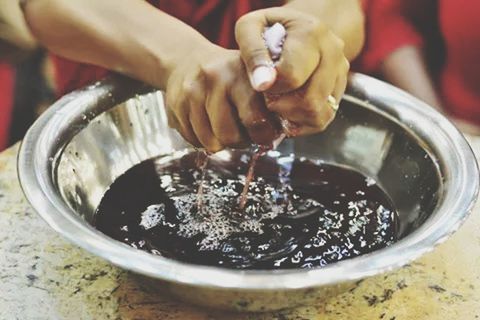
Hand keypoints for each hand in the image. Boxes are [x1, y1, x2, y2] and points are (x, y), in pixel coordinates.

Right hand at [165, 43, 278, 151]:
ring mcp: (192, 92)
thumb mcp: (253, 77)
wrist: (188, 60)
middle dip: (240, 142)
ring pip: (210, 142)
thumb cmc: (230, 75)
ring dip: (221, 143)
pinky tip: (207, 124)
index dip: (263, 135)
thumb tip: (283, 132)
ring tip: (226, 128)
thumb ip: (269, 101)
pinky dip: (203, 139)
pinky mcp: (175, 104)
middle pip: (229, 136)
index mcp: (240, 73)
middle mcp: (214, 80)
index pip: (254, 119)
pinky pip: (193, 140)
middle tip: (244, 134)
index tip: (265, 135)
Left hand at [235, 7, 349, 134]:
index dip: (270, 88)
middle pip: (310, 101)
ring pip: (320, 114)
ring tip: (276, 103)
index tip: (261, 82)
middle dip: (281, 107)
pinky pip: (324, 118)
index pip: (292, 76)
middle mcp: (332, 51)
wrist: (293, 28)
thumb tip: (263, 84)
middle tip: (266, 97)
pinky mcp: (341, 88)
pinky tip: (286, 111)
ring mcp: (340, 71)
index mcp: (311, 33)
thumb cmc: (266, 28)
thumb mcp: (249, 29)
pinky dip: (302, 122)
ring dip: (292, 117)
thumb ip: (253, 53)